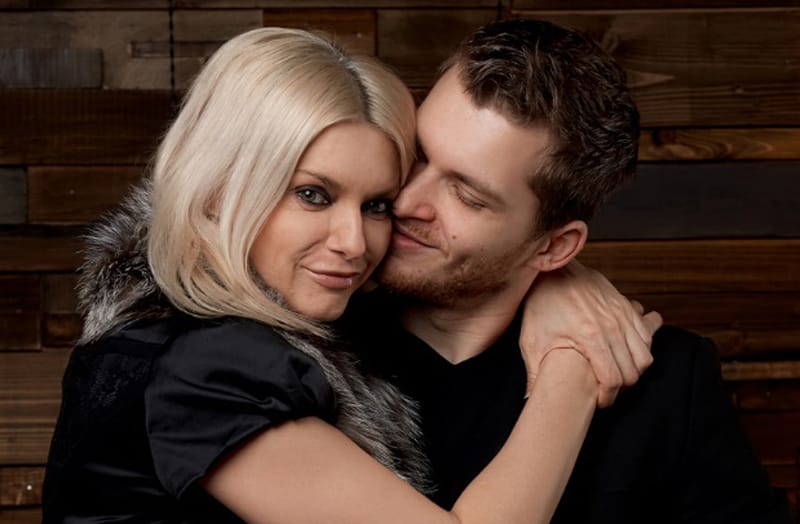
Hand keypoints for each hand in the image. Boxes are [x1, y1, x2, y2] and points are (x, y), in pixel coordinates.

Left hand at [519, 260, 661, 407]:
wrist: (553, 271)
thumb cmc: (541, 305)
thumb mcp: (532, 340)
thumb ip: (534, 373)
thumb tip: (529, 399)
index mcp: (589, 337)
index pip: (612, 379)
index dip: (607, 397)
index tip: (599, 401)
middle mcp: (611, 326)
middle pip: (631, 372)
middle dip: (621, 388)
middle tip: (606, 391)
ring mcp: (621, 315)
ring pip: (644, 356)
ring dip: (633, 371)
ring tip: (616, 374)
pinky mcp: (625, 307)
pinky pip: (645, 336)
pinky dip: (641, 350)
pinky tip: (624, 355)